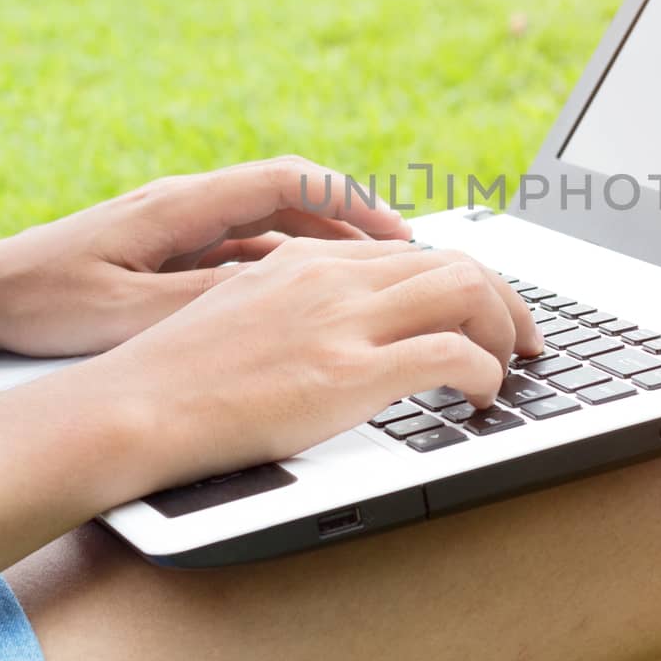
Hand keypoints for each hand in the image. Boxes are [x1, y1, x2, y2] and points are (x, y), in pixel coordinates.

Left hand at [0, 156, 413, 357]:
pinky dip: (286, 263)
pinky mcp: (166, 251)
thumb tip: (286, 288)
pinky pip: (244, 248)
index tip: (397, 232)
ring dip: (323, 242)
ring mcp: (178, 226)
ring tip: (374, 276)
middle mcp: (186, 205)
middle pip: (290, 195)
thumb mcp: (130, 312)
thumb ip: (209, 297)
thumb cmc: (43, 303)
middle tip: (406, 255)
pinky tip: (309, 297)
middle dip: (352, 219)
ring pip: (270, 223)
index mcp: (182, 206)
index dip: (350, 201)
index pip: (287, 182)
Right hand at [77, 237, 542, 489]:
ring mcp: (343, 320)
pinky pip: (453, 354)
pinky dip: (487, 372)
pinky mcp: (348, 371)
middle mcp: (333, 277)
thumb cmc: (174, 378)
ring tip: (513, 365)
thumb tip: (337, 328)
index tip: (488, 310)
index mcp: (308, 262)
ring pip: (467, 292)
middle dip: (507, 300)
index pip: (416, 253)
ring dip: (507, 329)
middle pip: (457, 262)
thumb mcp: (240, 316)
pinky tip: (484, 395)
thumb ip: (295, 308)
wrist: (132, 407)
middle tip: (528, 338)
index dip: (469, 280)